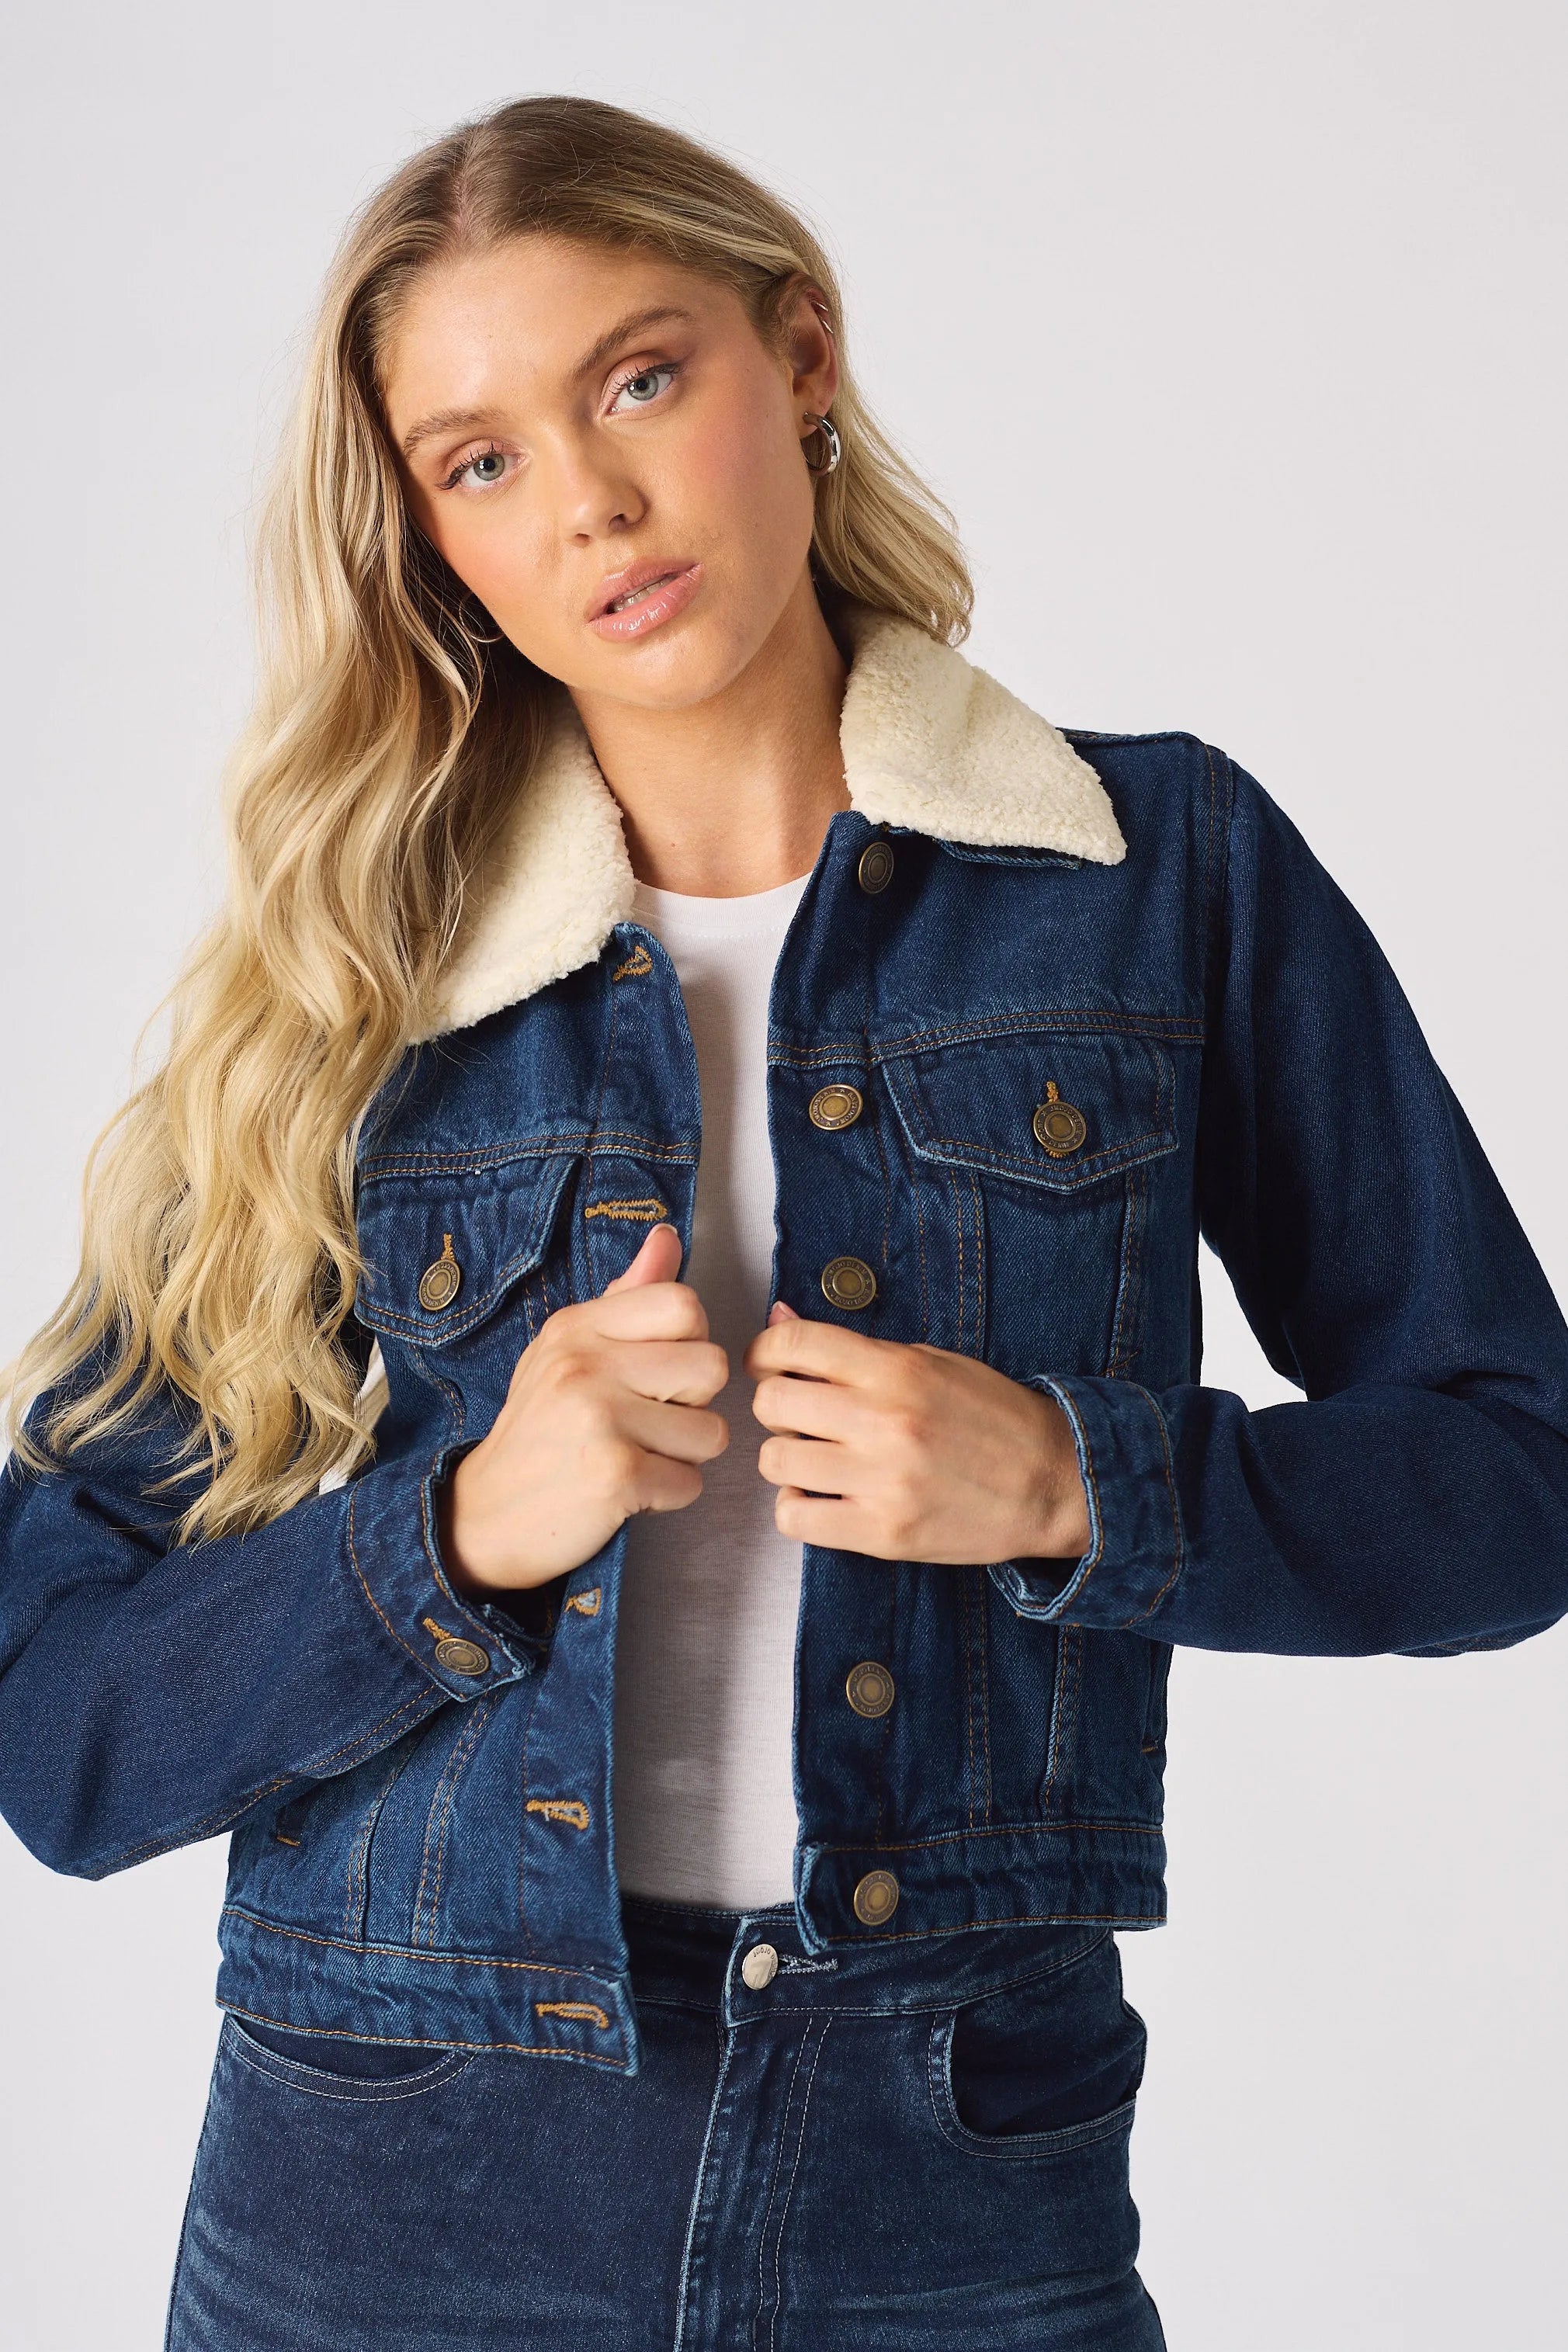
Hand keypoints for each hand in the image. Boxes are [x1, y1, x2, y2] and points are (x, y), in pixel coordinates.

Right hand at [439, 1223, 728, 1594]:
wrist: (484, 1518)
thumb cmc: (540, 1431)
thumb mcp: (568, 1352)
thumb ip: (626, 1298)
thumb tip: (668, 1236)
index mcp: (577, 1327)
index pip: (684, 1304)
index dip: (688, 1344)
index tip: (654, 1374)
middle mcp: (586, 1363)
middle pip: (711, 1366)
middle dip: (692, 1405)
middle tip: (645, 1424)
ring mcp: (600, 1419)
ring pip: (712, 1431)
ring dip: (684, 1455)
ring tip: (636, 1456)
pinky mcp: (615, 1475)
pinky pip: (692, 1482)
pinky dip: (669, 1496)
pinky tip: (627, 1492)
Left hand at [744, 1304, 1090, 1565]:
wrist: (1053, 1481)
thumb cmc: (991, 1416)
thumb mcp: (930, 1361)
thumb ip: (852, 1347)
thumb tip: (778, 1314)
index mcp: (896, 1370)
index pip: (793, 1343)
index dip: (766, 1350)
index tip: (770, 1363)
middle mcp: (884, 1421)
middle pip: (772, 1402)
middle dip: (777, 1404)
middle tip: (800, 1414)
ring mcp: (881, 1481)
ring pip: (775, 1460)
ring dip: (787, 1457)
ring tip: (816, 1457)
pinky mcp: (883, 1533)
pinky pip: (795, 1519)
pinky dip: (797, 1507)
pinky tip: (822, 1496)